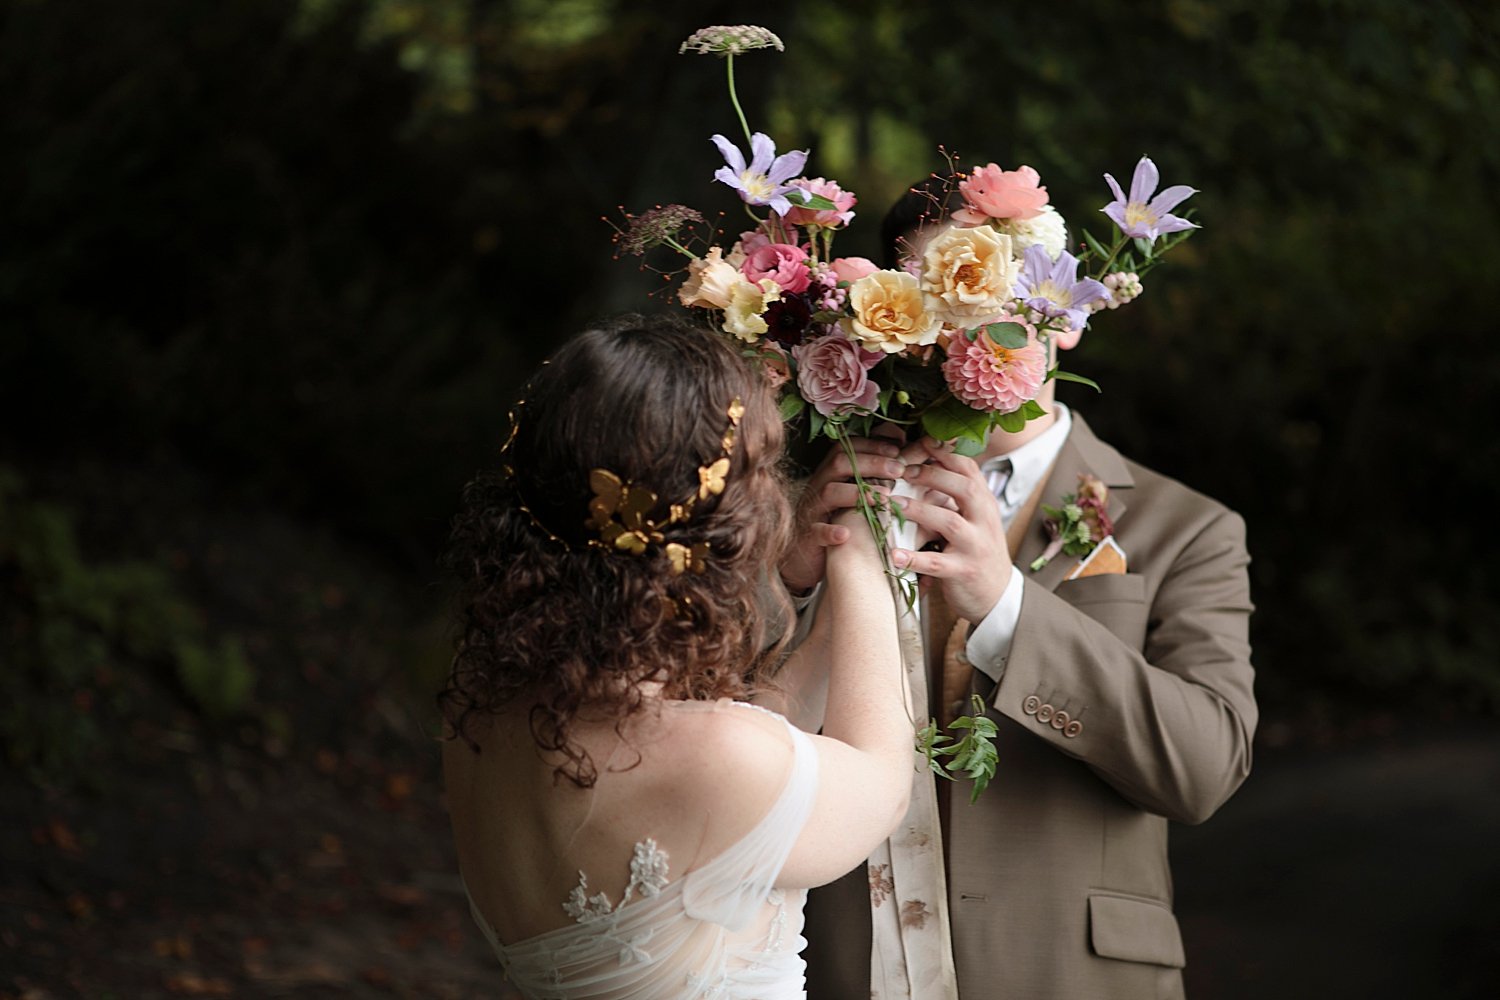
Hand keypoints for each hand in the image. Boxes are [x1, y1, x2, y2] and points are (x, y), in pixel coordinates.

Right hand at [779, 433, 906, 593]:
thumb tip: (899, 455)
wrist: (804, 557)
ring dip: (858, 493)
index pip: (846, 448)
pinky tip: (845, 534)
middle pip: (839, 464)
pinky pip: (816, 531)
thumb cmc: (835, 523)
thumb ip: (868, 477)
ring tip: (886, 498)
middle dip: (872, 463)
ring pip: (829, 493)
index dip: (871, 445)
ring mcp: (812, 511)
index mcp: (829, 475)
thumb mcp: (850, 496)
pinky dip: (830, 532)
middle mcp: (818, 488)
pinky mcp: (808, 537)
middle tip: (899, 469)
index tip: (897, 449)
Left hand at [889, 438, 1012, 621]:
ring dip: (918, 510)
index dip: (946, 453)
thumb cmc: (977, 550)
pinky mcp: (963, 572)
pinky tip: (893, 554)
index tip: (922, 441)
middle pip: (963, 488)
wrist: (997, 595)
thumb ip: (958, 495)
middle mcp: (984, 521)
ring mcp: (975, 547)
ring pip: (949, 522)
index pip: (970, 469)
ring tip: (892, 503)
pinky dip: (914, 558)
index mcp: (985, 504)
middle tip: (901, 470)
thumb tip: (929, 459)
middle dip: (931, 475)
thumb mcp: (976, 518)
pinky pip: (937, 564)